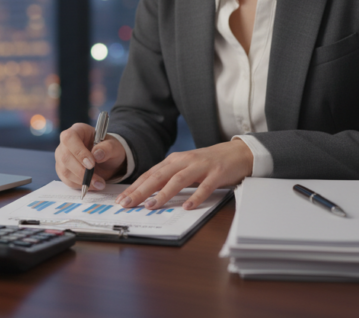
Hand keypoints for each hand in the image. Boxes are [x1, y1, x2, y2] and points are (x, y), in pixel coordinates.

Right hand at [55, 123, 126, 190]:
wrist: (107, 160)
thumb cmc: (108, 149)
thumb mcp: (114, 146)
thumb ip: (107, 148)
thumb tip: (97, 154)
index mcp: (77, 130)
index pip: (69, 138)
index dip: (78, 152)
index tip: (92, 164)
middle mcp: (65, 143)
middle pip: (65, 157)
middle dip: (81, 171)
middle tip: (98, 180)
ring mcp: (62, 157)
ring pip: (65, 171)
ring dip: (82, 181)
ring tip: (99, 184)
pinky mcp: (63, 170)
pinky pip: (67, 180)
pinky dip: (80, 185)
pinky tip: (92, 185)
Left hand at [115, 138, 253, 210]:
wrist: (237, 152)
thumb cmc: (208, 163)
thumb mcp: (185, 168)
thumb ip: (168, 178)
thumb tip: (147, 194)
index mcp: (174, 161)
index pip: (150, 174)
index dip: (135, 187)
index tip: (121, 199)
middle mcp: (184, 161)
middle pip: (158, 176)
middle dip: (141, 191)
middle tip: (127, 203)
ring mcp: (200, 167)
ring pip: (178, 180)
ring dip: (163, 193)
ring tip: (151, 206)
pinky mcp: (217, 173)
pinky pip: (205, 187)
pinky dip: (196, 197)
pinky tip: (187, 207)